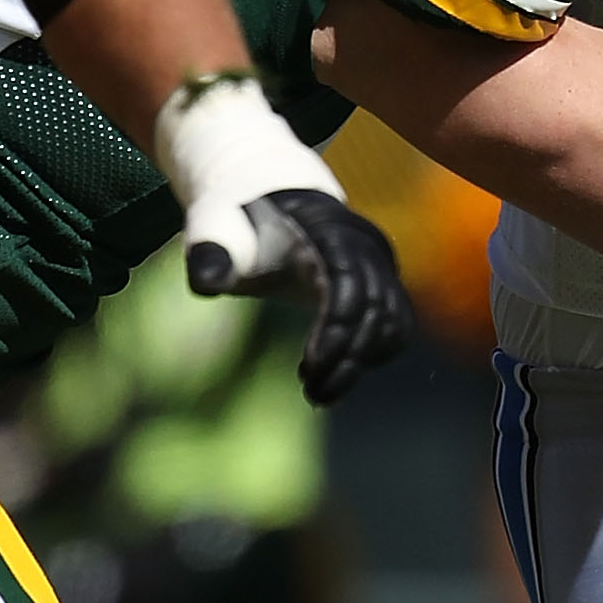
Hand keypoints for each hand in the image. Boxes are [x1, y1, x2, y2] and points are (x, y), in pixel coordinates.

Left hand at [185, 185, 412, 407]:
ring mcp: (379, 265)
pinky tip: (338, 372)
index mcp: (325, 228)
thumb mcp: (213, 229)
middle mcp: (363, 245)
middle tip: (312, 394)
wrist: (271, 208)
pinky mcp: (384, 286)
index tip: (310, 365)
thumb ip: (209, 253)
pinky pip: (396, 327)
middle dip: (347, 357)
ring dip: (359, 364)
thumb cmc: (239, 223)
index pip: (349, 277)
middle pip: (375, 307)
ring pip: (391, 322)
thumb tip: (205, 284)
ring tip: (318, 391)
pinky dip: (374, 355)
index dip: (337, 323)